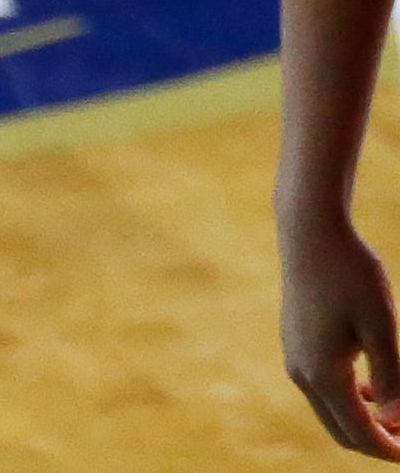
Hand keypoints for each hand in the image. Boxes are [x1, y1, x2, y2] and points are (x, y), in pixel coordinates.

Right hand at [283, 212, 399, 457]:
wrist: (310, 232)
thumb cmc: (352, 275)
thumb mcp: (383, 328)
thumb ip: (393, 379)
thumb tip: (397, 422)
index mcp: (324, 374)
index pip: (362, 435)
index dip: (394, 450)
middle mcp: (302, 373)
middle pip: (343, 431)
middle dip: (380, 442)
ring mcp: (295, 358)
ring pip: (332, 412)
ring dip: (366, 422)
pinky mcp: (296, 344)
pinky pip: (324, 390)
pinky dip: (352, 401)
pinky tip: (378, 387)